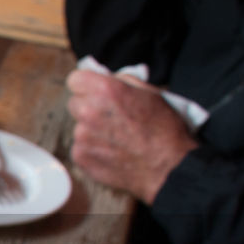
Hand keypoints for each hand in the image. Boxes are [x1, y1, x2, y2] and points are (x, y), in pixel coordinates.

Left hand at [66, 69, 197, 204]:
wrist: (168, 166)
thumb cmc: (164, 129)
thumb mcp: (150, 93)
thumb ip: (122, 82)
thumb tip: (105, 78)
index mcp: (105, 90)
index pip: (75, 79)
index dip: (86, 85)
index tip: (93, 91)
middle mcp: (89, 111)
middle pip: (75, 103)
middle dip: (89, 107)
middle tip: (111, 117)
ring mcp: (82, 136)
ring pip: (79, 127)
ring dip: (92, 130)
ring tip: (118, 138)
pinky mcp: (81, 156)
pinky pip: (80, 147)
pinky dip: (92, 149)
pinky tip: (113, 151)